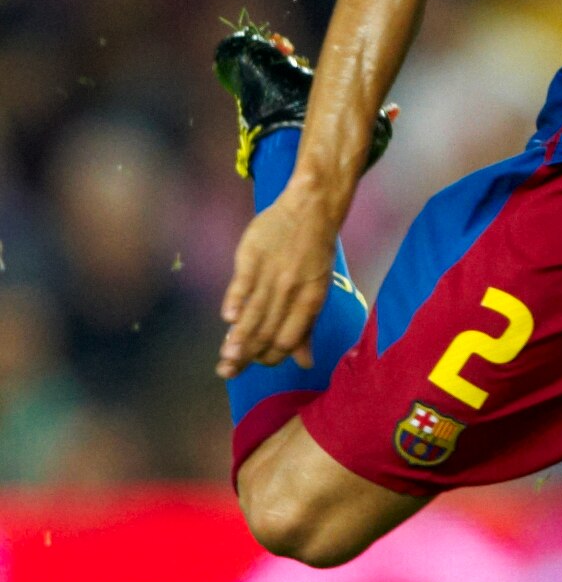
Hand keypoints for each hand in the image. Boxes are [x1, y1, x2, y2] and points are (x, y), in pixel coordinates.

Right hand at [217, 192, 336, 377]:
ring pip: (254, 311)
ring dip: (239, 337)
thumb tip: (306, 364)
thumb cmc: (313, 253)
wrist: (310, 209)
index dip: (269, 357)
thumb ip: (306, 328)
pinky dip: (235, 300)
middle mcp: (292, 291)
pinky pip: (244, 282)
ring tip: (226, 357)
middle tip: (227, 372)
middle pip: (267, 331)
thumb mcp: (316, 290)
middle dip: (246, 356)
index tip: (252, 364)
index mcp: (310, 302)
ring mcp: (272, 273)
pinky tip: (228, 319)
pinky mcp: (253, 256)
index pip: (287, 340)